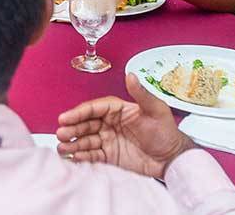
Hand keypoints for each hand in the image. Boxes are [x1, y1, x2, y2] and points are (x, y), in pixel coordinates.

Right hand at [56, 73, 195, 178]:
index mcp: (118, 109)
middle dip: (72, 128)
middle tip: (61, 133)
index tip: (66, 117)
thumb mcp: (156, 110)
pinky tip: (73, 157)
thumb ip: (141, 94)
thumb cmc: (166, 133)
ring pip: (85, 139)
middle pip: (85, 124)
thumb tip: (130, 75)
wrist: (173, 159)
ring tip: (62, 148)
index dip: (79, 112)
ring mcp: (108, 139)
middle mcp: (110, 123)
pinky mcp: (110, 155)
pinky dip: (81, 155)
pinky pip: (92, 154)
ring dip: (73, 143)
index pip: (94, 108)